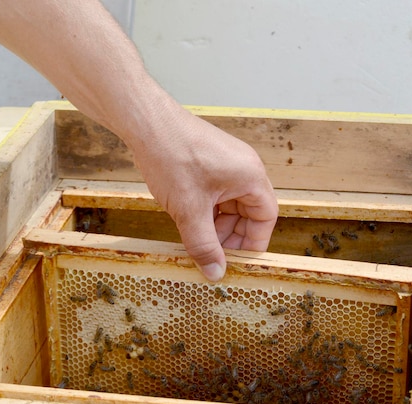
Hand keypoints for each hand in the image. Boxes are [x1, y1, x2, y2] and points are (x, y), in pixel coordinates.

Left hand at [128, 101, 278, 281]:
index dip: (253, 243)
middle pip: (249, 213)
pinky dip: (207, 212)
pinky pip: (217, 195)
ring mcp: (227, 165)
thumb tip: (215, 272)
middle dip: (231, 236)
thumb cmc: (172, 155)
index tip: (238, 262)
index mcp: (251, 176)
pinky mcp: (210, 163)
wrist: (146, 122)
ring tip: (196, 240)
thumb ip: (203, 245)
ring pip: (231, 206)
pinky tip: (189, 223)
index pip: (266, 218)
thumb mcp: (189, 210)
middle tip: (213, 255)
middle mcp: (244, 169)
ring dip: (217, 226)